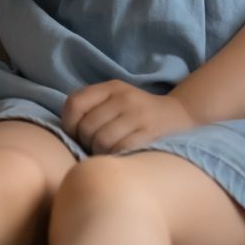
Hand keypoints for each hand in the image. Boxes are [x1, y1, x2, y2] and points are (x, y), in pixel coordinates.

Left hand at [62, 80, 196, 154]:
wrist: (178, 116)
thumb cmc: (137, 113)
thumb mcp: (116, 100)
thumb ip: (91, 107)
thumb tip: (65, 132)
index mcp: (112, 87)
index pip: (74, 103)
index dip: (69, 124)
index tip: (78, 133)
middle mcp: (124, 97)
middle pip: (87, 127)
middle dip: (87, 142)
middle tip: (97, 146)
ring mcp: (137, 114)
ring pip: (101, 141)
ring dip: (100, 153)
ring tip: (108, 151)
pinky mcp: (148, 133)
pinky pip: (118, 150)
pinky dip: (115, 157)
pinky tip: (120, 155)